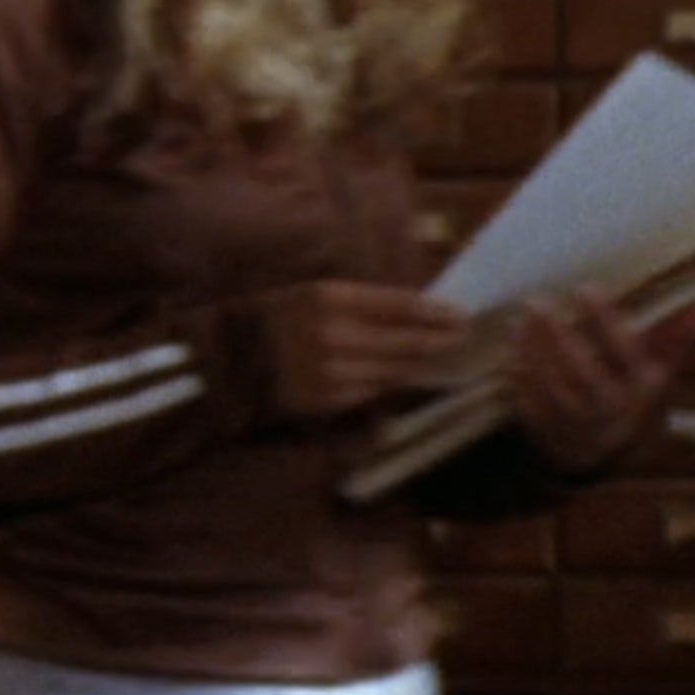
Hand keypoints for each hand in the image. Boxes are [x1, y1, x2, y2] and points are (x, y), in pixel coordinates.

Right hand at [264, 280, 469, 418]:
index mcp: (331, 299)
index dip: (435, 313)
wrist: (231, 359)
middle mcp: (332, 335)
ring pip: (391, 369)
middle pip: (403, 341)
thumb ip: (366, 303)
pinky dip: (391, 382)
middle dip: (438, 340)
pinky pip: (370, 391)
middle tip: (463, 337)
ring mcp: (328, 371)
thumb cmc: (281, 318)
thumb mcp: (318, 295)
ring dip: (421, 364)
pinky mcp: (324, 400)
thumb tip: (420, 312)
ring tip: (444, 356)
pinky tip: (407, 374)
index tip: (461, 315)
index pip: (399, 306)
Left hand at [503, 288, 694, 474]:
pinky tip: (512, 346)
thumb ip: (681, 331)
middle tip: (538, 302)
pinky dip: (518, 373)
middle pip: (582, 371)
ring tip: (522, 319)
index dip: (605, 321)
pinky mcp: (542, 425)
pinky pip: (527, 399)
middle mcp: (607, 404)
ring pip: (551, 386)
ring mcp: (573, 418)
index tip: (586, 288)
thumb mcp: (657, 364)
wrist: (594, 442)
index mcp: (637, 383)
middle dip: (559, 337)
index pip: (623, 350)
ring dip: (533, 351)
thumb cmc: (628, 386)